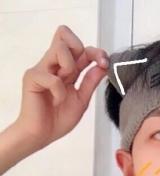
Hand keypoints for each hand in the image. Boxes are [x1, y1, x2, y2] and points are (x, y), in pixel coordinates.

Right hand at [13, 24, 108, 149]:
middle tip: (82, 72)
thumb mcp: (82, 99)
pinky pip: (53, 78)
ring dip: (70, 67)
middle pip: (65, 35)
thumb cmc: (59, 118)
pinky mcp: (32, 78)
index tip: (105, 63)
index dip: (95, 51)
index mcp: (65, 68)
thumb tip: (103, 65)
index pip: (79, 45)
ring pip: (59, 48)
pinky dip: (60, 92)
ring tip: (66, 87)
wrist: (43, 135)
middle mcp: (53, 64)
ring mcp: (42, 69)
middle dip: (82, 51)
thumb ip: (91, 81)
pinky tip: (56, 101)